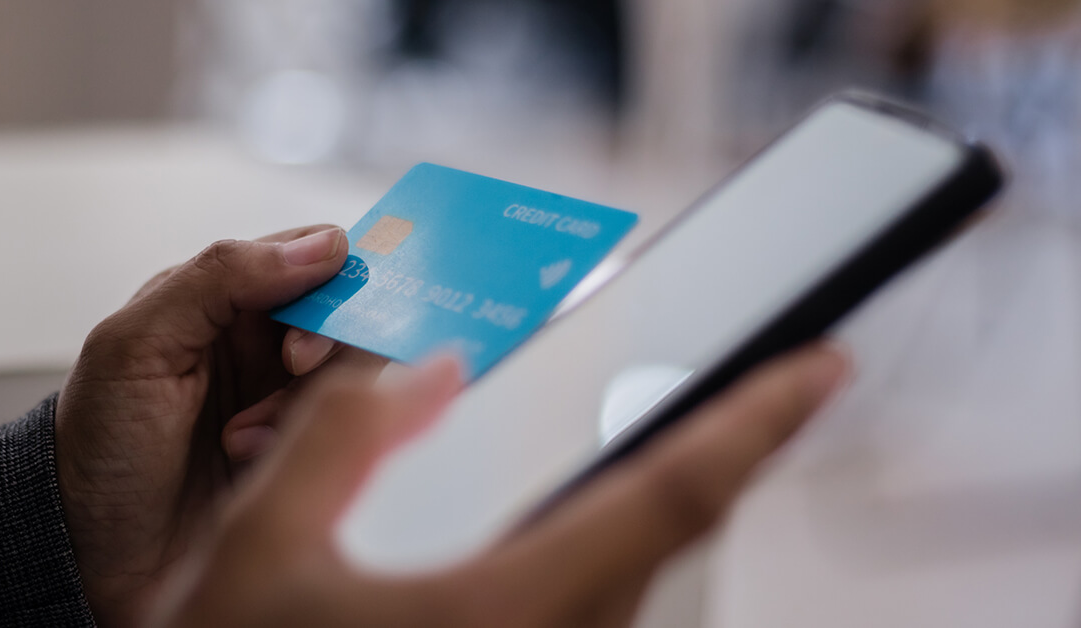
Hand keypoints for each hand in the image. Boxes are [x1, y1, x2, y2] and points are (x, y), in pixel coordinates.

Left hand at [54, 226, 387, 625]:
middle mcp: (267, 343)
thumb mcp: (137, 342)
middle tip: (294, 368)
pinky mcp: (309, 453)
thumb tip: (323, 246)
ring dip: (306, 401)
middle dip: (327, 343)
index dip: (332, 277)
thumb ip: (220, 277)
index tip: (315, 310)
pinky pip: (350, 431)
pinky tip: (249, 460)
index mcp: (225, 298)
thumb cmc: (99, 445)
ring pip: (356, 375)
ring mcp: (292, 401)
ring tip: (243, 435)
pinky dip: (304, 442)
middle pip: (350, 315)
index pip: (315, 255)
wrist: (91, 557)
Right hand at [149, 345, 848, 627]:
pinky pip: (596, 607)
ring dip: (673, 498)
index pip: (668, 498)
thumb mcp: (262, 547)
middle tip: (759, 379)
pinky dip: (618, 543)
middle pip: (674, 537)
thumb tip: (420, 369)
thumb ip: (343, 439)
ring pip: (639, 579)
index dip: (755, 421)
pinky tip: (584, 513)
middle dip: (726, 448)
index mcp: (504, 613)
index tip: (821, 365)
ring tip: (682, 429)